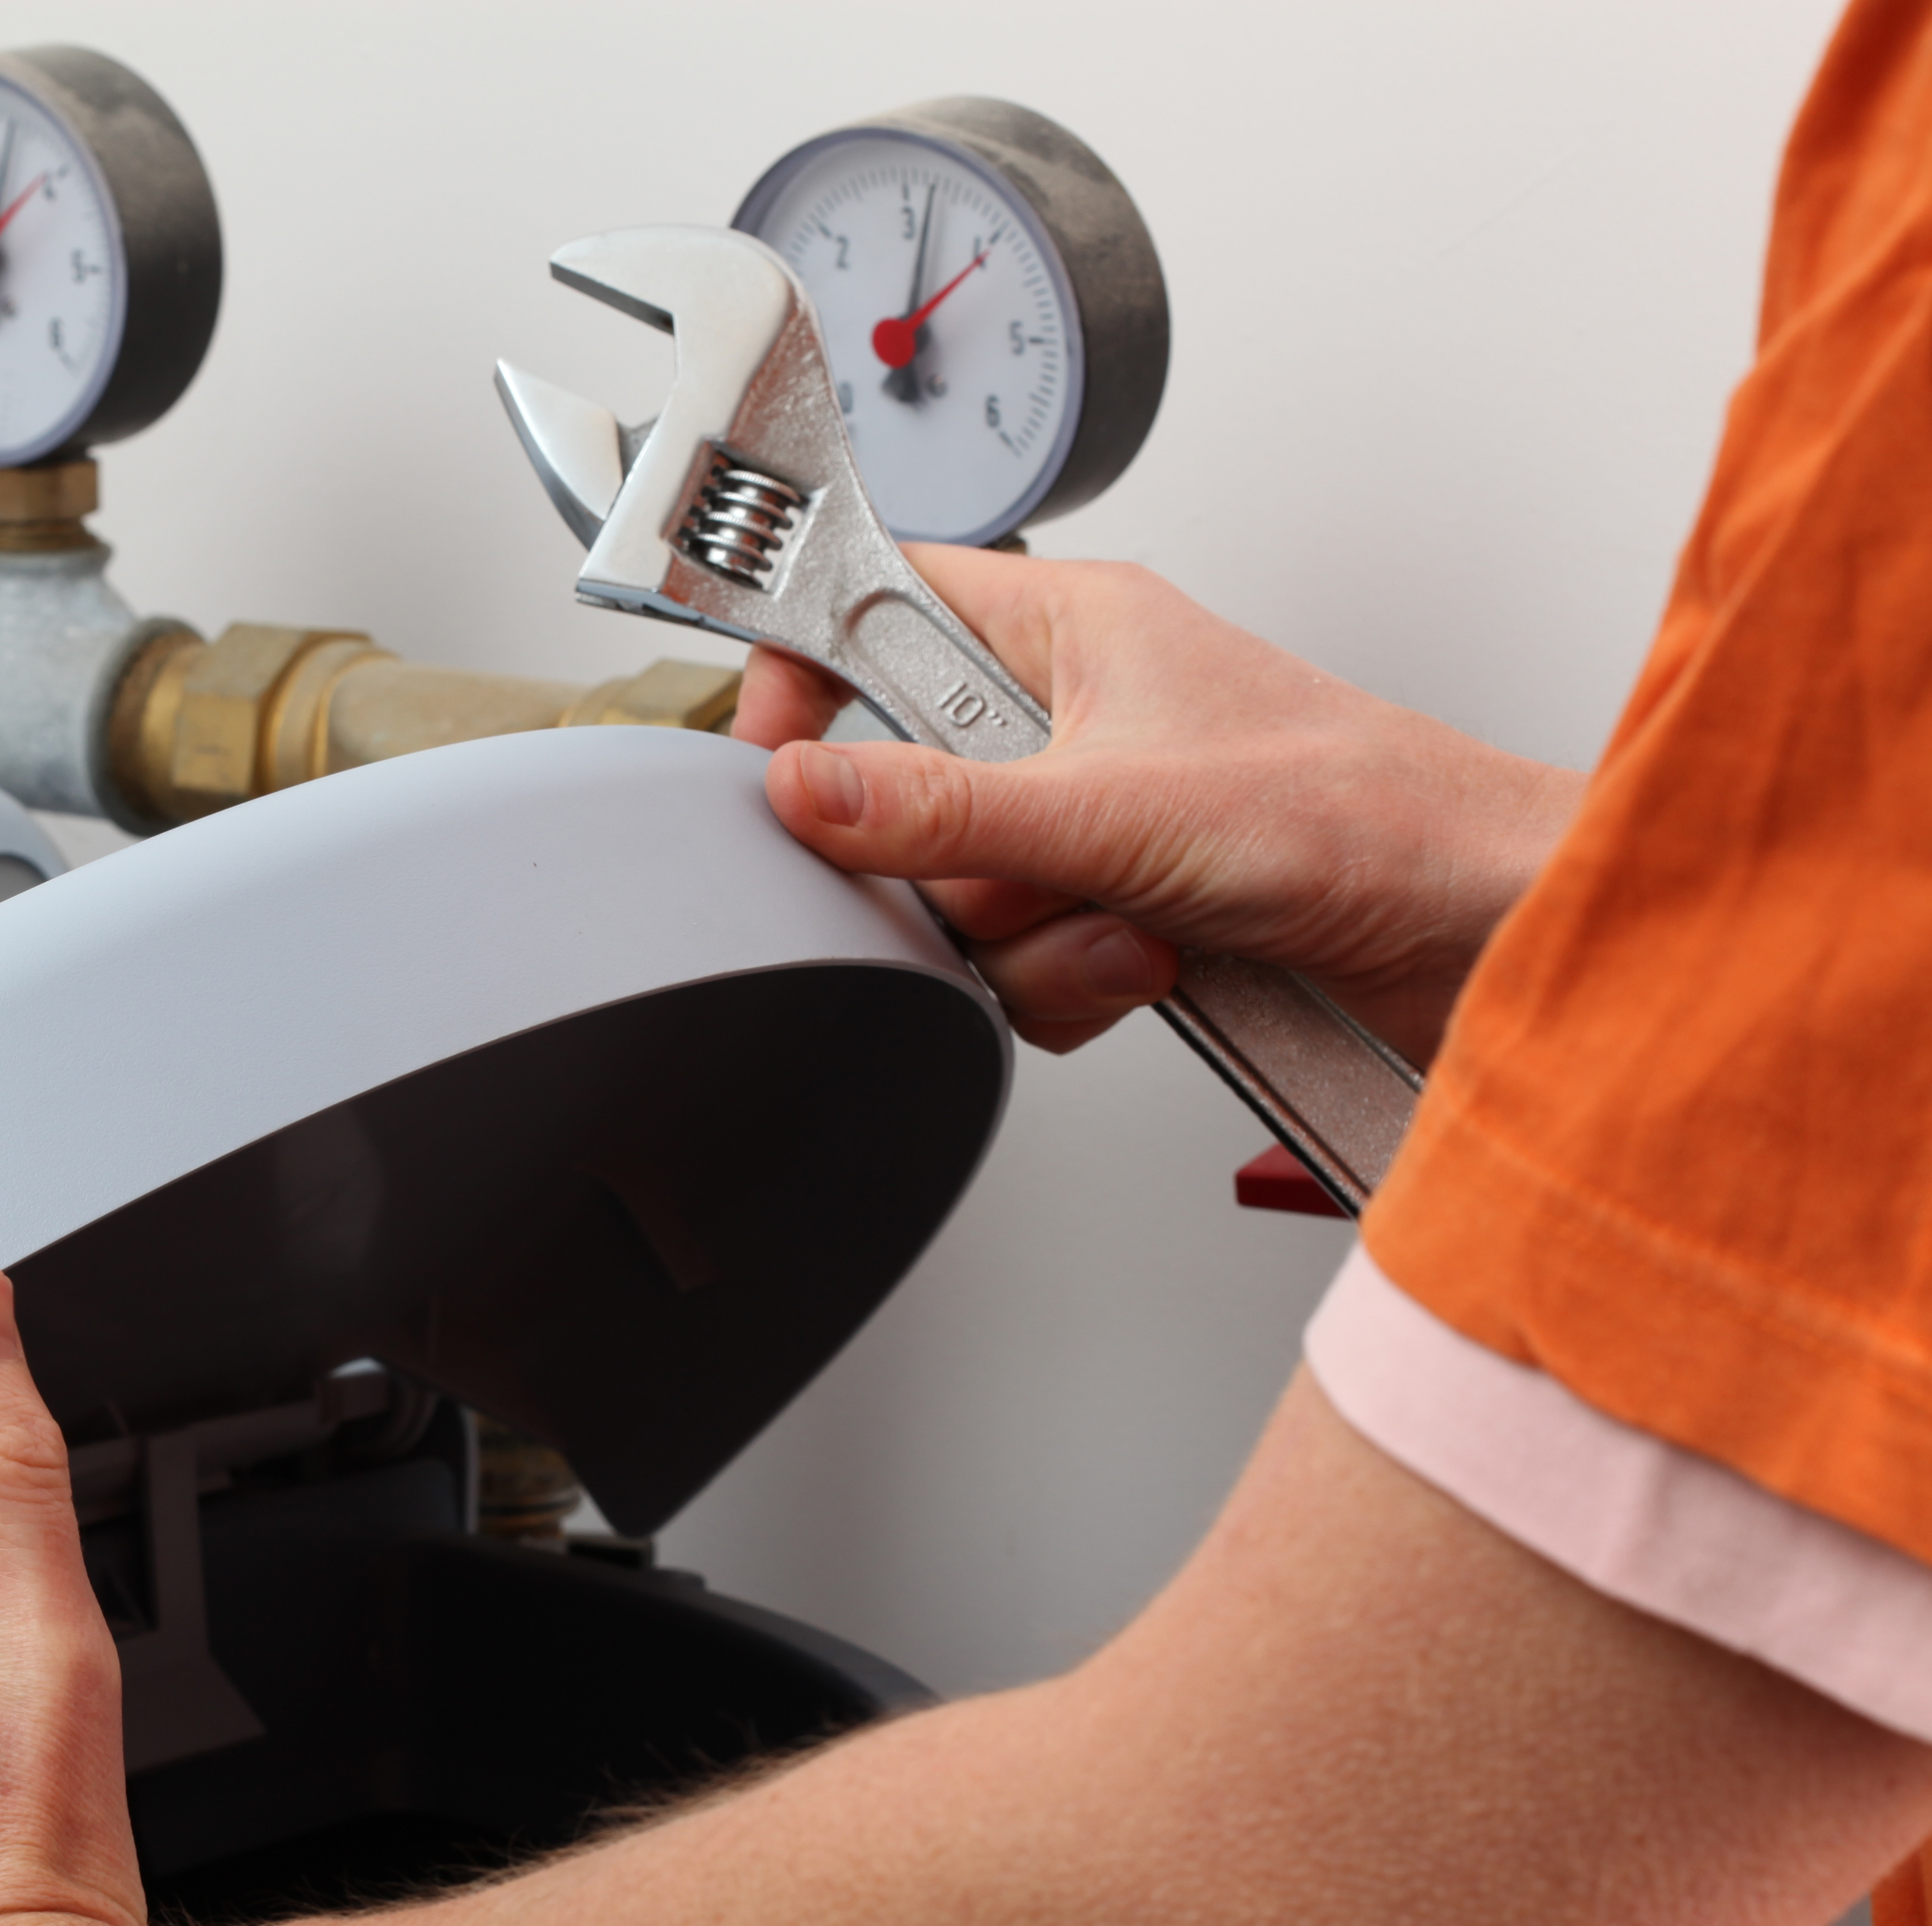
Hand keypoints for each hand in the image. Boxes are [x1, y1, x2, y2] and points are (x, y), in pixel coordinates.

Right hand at [732, 548, 1582, 1062]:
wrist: (1482, 927)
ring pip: (960, 897)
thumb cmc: (1366, 813)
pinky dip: (1074, 983)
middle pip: (901, 793)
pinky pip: (1019, 961)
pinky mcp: (1124, 908)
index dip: (808, 677)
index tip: (778, 754)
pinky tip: (1152, 966)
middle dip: (959, 868)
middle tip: (1024, 870)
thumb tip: (805, 792)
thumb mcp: (1117, 808)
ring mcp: (1097, 818)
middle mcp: (1075, 717)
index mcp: (1070, 627)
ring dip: (1035, 940)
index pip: (875, 608)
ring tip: (1133, 927)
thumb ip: (942, 810)